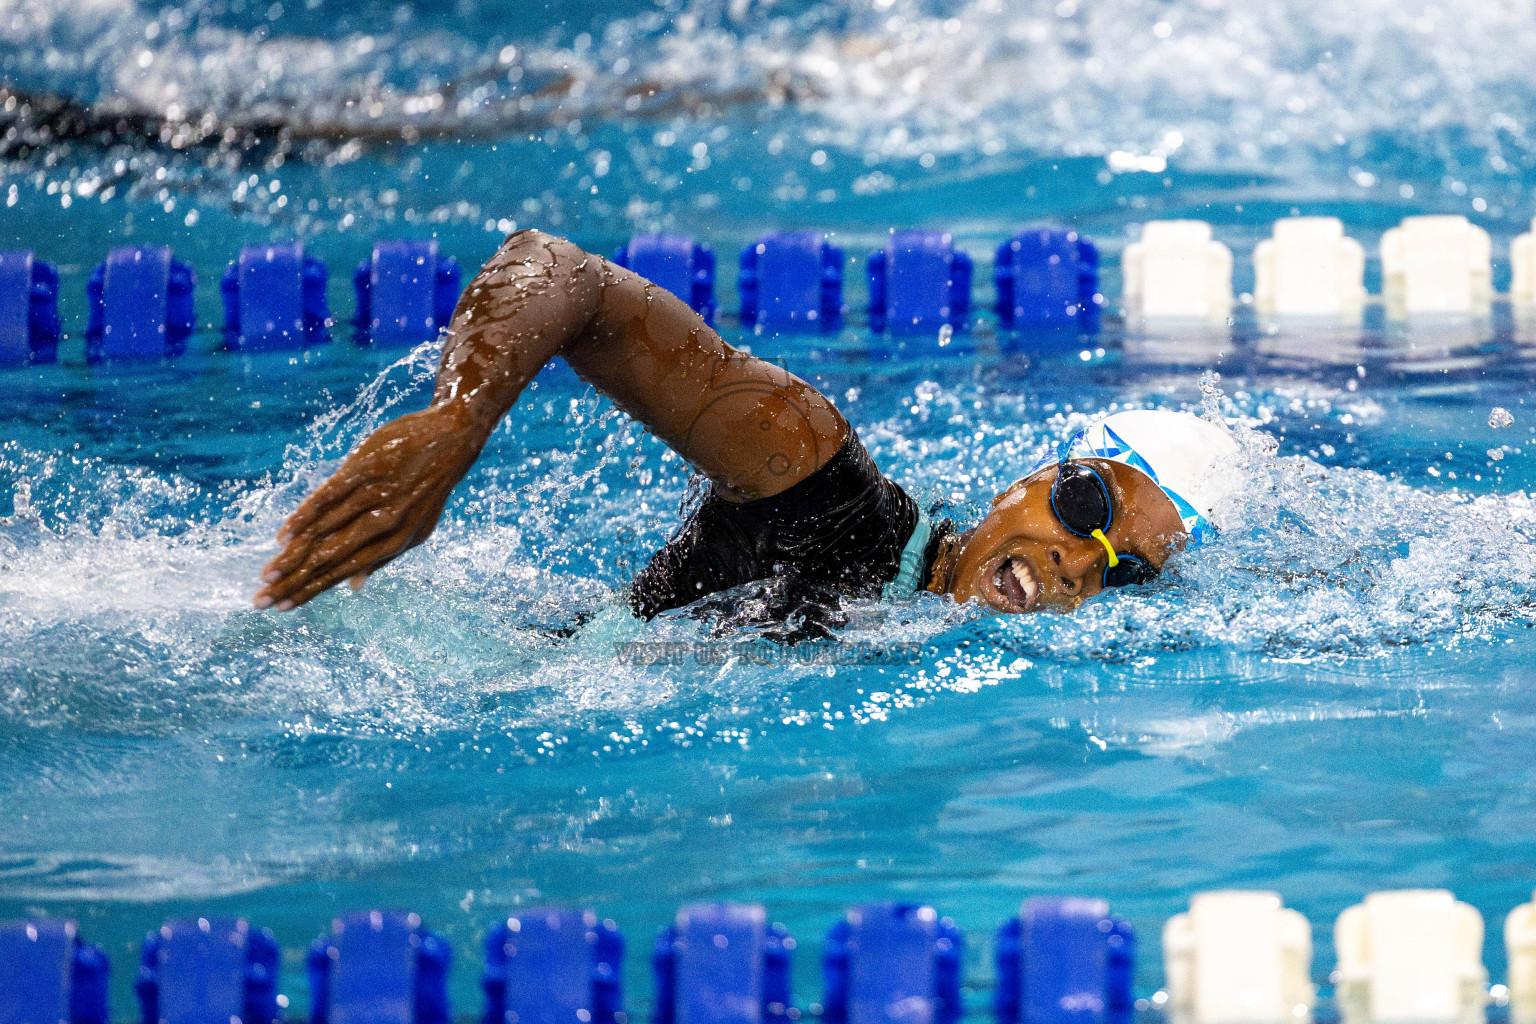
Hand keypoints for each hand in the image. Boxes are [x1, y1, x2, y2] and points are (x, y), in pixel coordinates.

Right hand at [255, 402, 486, 610]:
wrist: (453, 436)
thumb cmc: (429, 487)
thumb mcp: (417, 529)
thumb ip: (383, 558)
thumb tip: (353, 590)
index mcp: (397, 541)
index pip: (345, 572)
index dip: (312, 591)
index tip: (281, 608)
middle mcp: (387, 522)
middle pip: (331, 558)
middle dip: (295, 582)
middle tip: (260, 601)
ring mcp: (377, 494)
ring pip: (327, 530)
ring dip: (293, 554)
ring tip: (267, 573)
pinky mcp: (367, 467)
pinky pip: (331, 495)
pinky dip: (307, 515)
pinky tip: (285, 533)